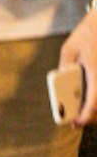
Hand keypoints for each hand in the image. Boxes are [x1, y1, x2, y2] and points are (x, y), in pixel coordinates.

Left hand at [59, 15, 96, 133]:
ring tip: (81, 109)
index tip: (77, 123)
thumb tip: (62, 82)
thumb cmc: (88, 33)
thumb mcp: (69, 48)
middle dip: (89, 113)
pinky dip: (94, 94)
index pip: (94, 100)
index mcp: (96, 71)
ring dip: (93, 103)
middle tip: (77, 120)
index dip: (86, 115)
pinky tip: (87, 94)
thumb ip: (65, 66)